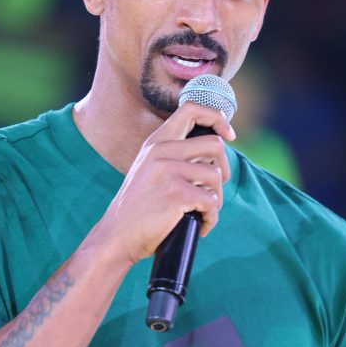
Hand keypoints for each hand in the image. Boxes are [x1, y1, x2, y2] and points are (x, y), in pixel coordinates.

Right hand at [98, 101, 234, 264]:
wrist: (117, 236)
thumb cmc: (138, 209)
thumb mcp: (150, 171)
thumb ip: (174, 157)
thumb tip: (213, 155)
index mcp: (156, 143)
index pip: (191, 110)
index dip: (217, 118)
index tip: (228, 134)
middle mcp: (161, 151)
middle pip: (215, 145)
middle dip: (224, 169)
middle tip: (213, 189)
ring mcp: (169, 171)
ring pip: (215, 177)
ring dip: (216, 200)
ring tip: (202, 213)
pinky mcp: (177, 194)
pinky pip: (211, 202)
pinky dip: (211, 218)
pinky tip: (200, 226)